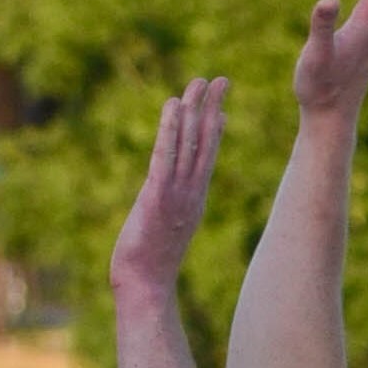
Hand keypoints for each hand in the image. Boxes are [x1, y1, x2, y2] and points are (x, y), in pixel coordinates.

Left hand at [109, 78, 229, 293]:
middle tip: (219, 79)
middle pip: (205, 143)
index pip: (208, 157)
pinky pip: (165, 155)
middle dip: (212, 108)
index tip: (221, 106)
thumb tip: (169, 200)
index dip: (215, 129)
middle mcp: (191, 193)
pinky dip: (170, 129)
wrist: (146, 287)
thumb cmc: (151, 265)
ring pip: (188, 143)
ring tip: (197, 82)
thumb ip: (173, 210)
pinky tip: (172, 107)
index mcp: (195, 200)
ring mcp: (177, 194)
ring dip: (192, 109)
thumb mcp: (168, 231)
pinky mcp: (157, 196)